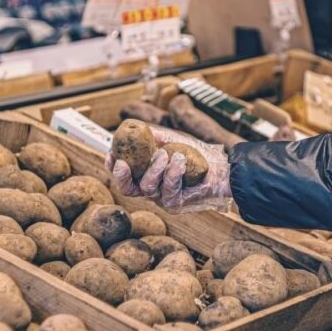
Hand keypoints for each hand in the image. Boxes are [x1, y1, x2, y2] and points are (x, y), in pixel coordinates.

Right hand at [107, 125, 232, 212]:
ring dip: (154, 168)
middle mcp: (152, 189)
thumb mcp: (172, 140)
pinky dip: (173, 173)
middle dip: (122, 177)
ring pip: (148, 188)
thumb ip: (154, 136)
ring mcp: (163, 197)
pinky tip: (179, 160)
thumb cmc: (196, 154)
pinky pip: (169, 189)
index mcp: (146, 174)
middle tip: (123, 164)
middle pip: (127, 189)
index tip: (110, 154)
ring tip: (166, 154)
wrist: (221, 168)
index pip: (124, 174)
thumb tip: (133, 127)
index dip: (113, 167)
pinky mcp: (176, 203)